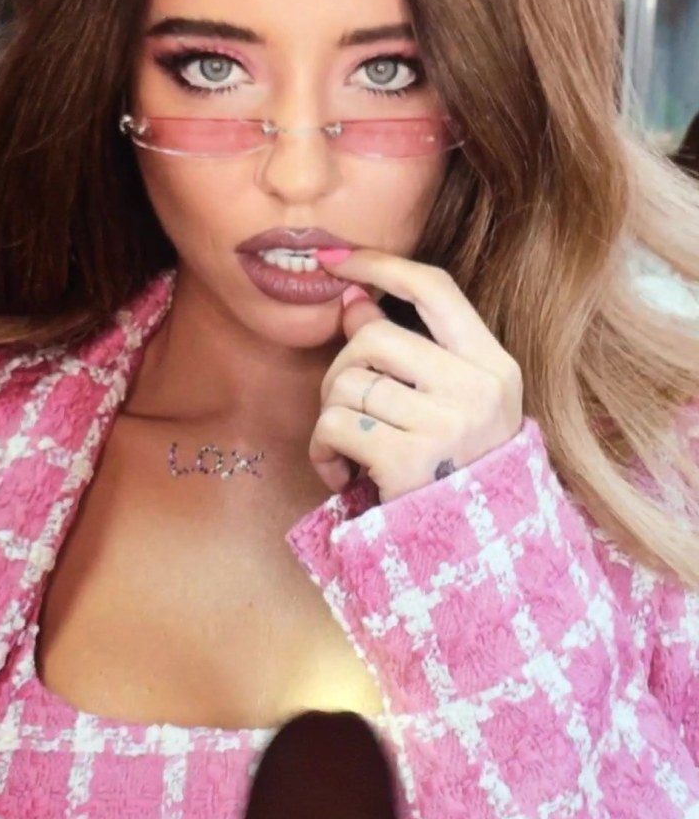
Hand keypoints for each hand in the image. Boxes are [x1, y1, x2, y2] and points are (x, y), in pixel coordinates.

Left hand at [311, 250, 523, 501]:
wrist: (480, 556)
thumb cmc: (458, 472)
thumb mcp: (454, 405)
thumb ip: (410, 350)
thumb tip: (352, 299)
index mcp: (494, 366)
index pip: (434, 288)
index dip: (379, 265)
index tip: (334, 261)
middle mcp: (476, 389)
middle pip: (373, 337)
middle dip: (341, 369)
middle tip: (346, 407)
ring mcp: (444, 425)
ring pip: (347, 382)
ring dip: (330, 415)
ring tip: (347, 447)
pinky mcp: (406, 462)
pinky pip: (334, 426)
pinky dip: (323, 450)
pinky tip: (342, 473)